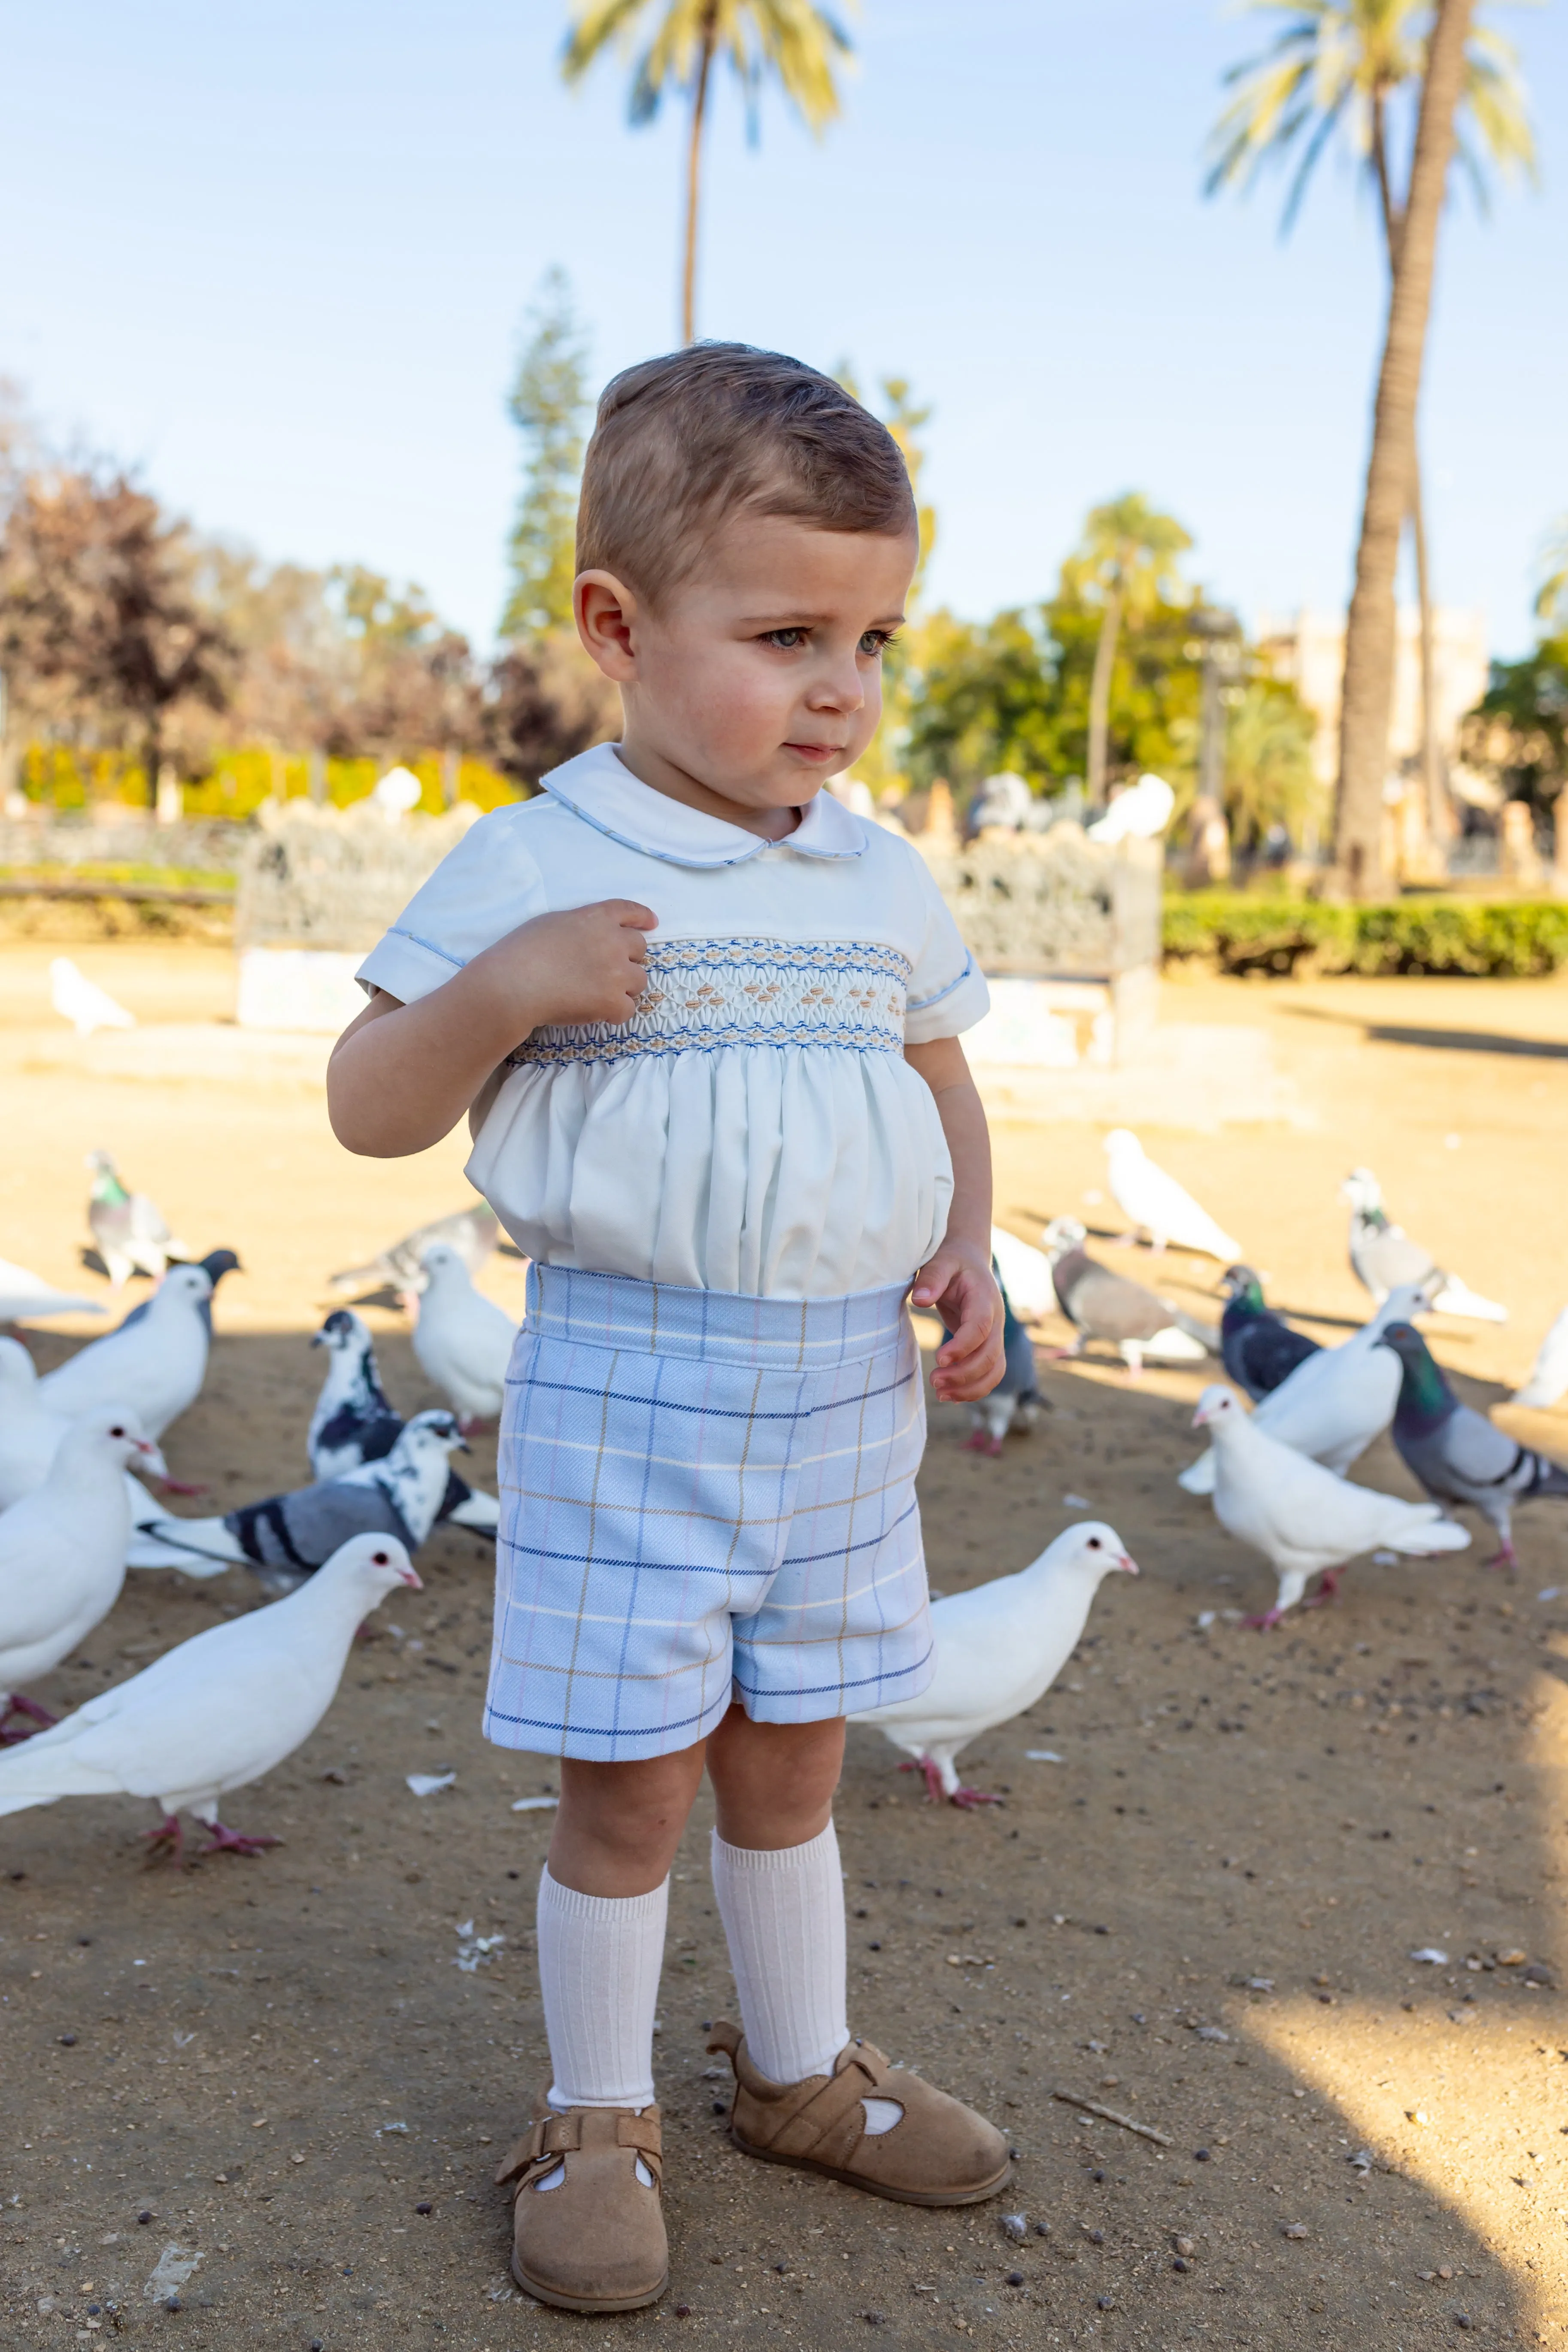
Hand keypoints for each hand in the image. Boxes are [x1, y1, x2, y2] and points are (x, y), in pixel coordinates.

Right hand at [471, 899, 655, 1032]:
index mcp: (596, 918)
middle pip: (639, 949)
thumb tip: (592, 935)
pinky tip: (597, 1012)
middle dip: (628, 959)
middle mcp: (613, 941)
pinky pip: (628, 1009)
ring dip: (624, 987)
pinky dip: (615, 1012)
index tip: (651, 923)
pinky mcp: (613, 1001)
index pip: (629, 911)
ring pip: (639, 981)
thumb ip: (581, 925)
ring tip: (598, 993)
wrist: (515, 983)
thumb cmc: (523, 951)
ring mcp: (616, 972)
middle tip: (608, 971)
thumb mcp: (554, 922)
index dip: (642, 917)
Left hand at [912, 1237, 1004, 1403]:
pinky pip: (990, 1373)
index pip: (980, 1327)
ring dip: (970, 1387)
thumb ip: (931, 1278)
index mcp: (984, 1298)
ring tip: (941, 1394)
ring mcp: (995, 1335)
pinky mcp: (989, 1346)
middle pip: (989, 1355)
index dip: (963, 1346)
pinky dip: (974, 1389)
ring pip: (994, 1370)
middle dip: (964, 1373)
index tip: (939, 1359)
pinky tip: (950, 1395)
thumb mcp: (940, 1261)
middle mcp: (995, 1320)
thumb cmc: (951, 1262)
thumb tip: (920, 1301)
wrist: (968, 1262)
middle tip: (934, 1380)